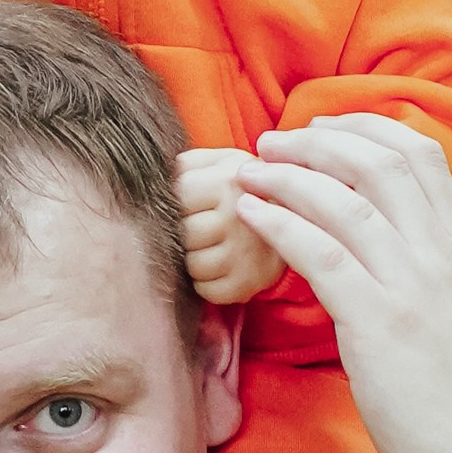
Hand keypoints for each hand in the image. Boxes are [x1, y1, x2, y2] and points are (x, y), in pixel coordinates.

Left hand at [174, 146, 283, 306]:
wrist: (295, 220)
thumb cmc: (244, 189)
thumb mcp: (221, 162)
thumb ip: (187, 162)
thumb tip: (157, 174)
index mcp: (228, 181)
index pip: (178, 195)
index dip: (180, 200)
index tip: (195, 202)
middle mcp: (237, 218)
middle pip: (184, 234)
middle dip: (188, 231)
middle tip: (206, 225)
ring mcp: (244, 255)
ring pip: (193, 264)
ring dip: (196, 257)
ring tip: (214, 245)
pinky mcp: (246, 284)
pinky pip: (206, 290)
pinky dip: (207, 282)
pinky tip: (221, 266)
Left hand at [232, 117, 451, 452]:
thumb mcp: (451, 321)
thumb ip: (421, 278)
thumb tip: (378, 255)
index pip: (421, 157)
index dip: (367, 129)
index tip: (322, 128)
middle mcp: (440, 258)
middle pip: (381, 161)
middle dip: (320, 139)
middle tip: (273, 141)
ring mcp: (412, 288)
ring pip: (346, 200)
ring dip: (290, 175)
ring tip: (250, 169)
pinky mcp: (381, 326)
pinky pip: (322, 254)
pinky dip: (280, 224)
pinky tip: (251, 213)